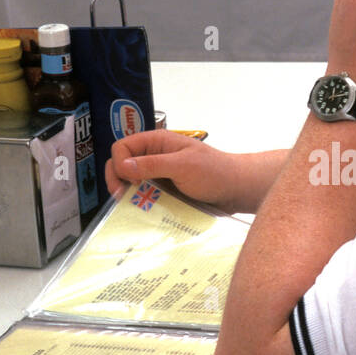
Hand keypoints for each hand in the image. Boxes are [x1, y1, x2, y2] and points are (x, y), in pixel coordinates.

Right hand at [104, 130, 244, 211]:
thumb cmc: (216, 172)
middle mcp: (155, 156)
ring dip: (129, 194)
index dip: (119, 163)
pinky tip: (144, 212)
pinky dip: (141, 203)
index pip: (122, 147)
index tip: (129, 181)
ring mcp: (159, 174)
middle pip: (122, 165)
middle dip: (118, 180)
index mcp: (157, 142)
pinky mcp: (165, 190)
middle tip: (122, 198)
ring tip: (132, 207)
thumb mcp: (182, 166)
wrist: (237, 190)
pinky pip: (145, 196)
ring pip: (132, 183)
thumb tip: (123, 165)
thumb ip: (152, 165)